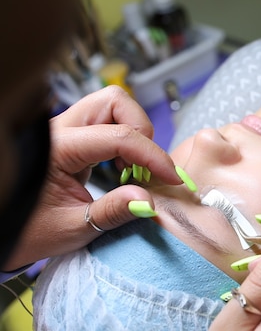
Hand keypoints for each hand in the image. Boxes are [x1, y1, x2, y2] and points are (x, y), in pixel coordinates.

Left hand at [3, 86, 182, 269]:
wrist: (4, 229)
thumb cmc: (28, 231)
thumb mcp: (71, 229)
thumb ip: (111, 212)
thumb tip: (149, 201)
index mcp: (57, 149)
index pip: (117, 136)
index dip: (152, 155)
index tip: (172, 178)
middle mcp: (60, 130)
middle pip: (115, 101)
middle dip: (142, 130)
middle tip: (148, 168)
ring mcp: (66, 130)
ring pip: (114, 106)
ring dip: (135, 133)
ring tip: (137, 170)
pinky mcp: (73, 137)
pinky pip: (108, 123)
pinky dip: (126, 141)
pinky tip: (125, 169)